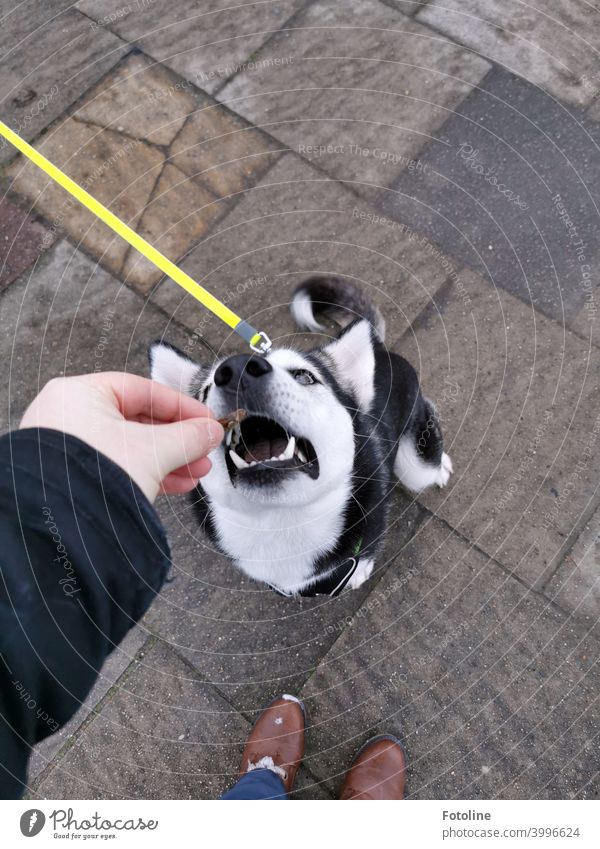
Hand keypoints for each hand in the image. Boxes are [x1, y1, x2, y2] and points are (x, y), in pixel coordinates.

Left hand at [19, 372, 223, 501]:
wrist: (59, 531)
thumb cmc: (90, 479)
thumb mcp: (153, 451)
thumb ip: (187, 437)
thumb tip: (209, 432)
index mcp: (79, 394)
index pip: (142, 390)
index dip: (181, 406)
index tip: (206, 420)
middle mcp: (67, 416)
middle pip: (138, 420)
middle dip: (177, 439)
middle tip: (202, 447)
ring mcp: (67, 448)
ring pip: (130, 447)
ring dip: (168, 459)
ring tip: (195, 471)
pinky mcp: (71, 477)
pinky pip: (117, 466)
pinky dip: (147, 472)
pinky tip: (175, 483)